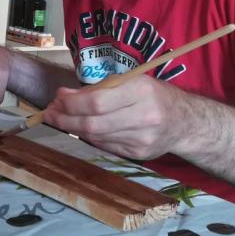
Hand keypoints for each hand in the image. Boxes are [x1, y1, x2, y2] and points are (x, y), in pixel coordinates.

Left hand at [43, 75, 185, 160]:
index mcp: (141, 91)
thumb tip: (63, 97)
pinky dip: (90, 137)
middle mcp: (143, 117)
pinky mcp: (138, 154)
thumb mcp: (131, 81)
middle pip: (92, 124)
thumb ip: (99, 89)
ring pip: (96, 137)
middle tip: (50, 113)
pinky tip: (83, 129)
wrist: (184, 122)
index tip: (57, 99)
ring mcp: (141, 139)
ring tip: (61, 119)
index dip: (71, 104)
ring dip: (73, 129)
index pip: (96, 102)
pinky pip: (104, 146)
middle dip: (65, 119)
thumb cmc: (153, 95)